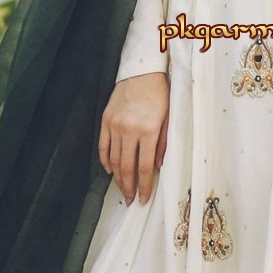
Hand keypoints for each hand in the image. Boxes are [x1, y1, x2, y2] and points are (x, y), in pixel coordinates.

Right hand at [98, 71, 168, 204]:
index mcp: (149, 130)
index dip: (143, 186)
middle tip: (129, 200)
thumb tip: (156, 167)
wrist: (142, 72)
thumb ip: (164, 143)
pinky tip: (110, 170)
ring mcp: (115, 125)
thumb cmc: (160, 94)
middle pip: (127, 167)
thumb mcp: (169, 118)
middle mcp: (130, 129)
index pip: (144, 167)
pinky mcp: (105, 120)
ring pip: (114, 159)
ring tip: (121, 189)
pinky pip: (103, 146)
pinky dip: (105, 161)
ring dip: (117, 177)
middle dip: (128, 187)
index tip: (143, 198)